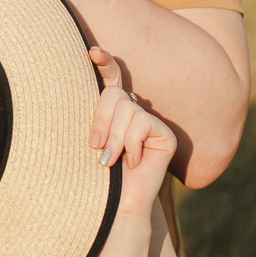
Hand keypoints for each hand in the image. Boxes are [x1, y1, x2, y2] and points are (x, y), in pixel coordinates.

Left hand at [88, 47, 176, 219]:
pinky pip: (142, 124)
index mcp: (112, 111)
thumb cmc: (96, 175)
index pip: (111, 79)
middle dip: (100, 120)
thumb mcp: (91, 140)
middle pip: (114, 94)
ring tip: (111, 160)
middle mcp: (133, 112)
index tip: (93, 52)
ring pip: (126, 110)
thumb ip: (95, 115)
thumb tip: (98, 86)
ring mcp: (150, 121)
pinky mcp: (164, 133)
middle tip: (95, 147)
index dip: (105, 63)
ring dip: (114, 138)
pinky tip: (133, 163)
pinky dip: (131, 146)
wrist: (115, 204)